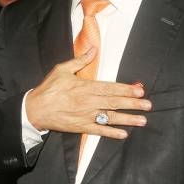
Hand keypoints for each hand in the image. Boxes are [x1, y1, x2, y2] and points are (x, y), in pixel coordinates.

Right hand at [24, 48, 150, 139]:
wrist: (35, 110)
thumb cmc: (48, 88)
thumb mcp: (62, 69)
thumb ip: (80, 61)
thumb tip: (93, 49)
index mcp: (85, 87)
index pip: (110, 88)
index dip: (126, 89)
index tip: (139, 90)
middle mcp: (88, 102)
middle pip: (115, 102)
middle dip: (133, 104)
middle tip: (148, 105)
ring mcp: (85, 116)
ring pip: (110, 118)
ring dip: (128, 119)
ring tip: (142, 120)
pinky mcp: (81, 127)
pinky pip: (99, 131)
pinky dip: (111, 133)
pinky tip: (123, 134)